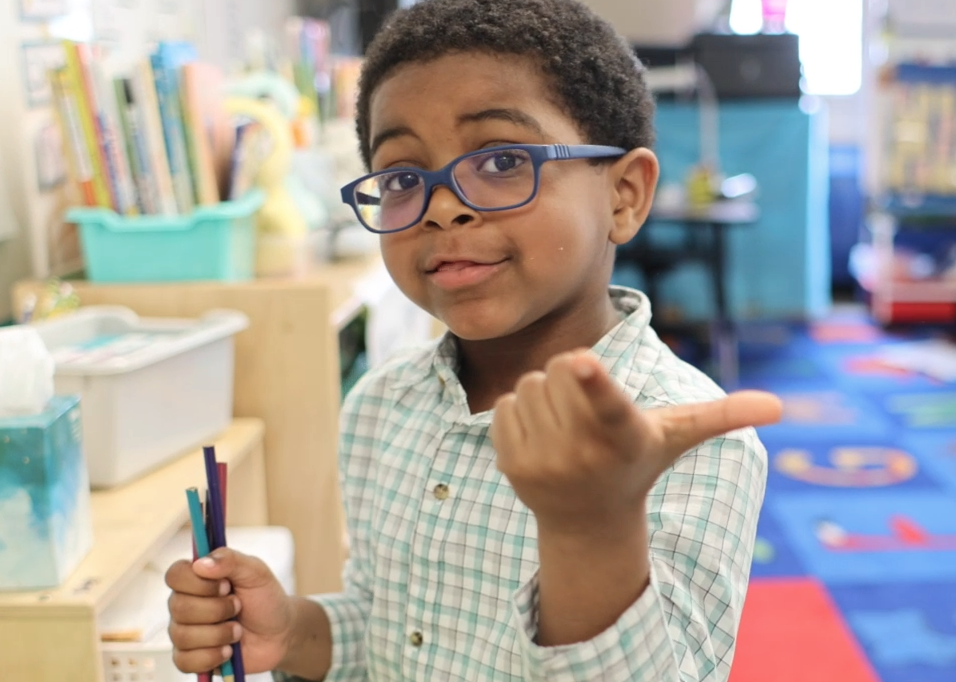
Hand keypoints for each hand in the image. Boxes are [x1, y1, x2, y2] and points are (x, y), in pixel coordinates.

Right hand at [166, 548, 293, 674]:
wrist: (279, 634)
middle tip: (238, 607)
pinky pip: (184, 661)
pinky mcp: (189, 658)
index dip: (197, 582)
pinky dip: (212, 656)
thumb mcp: (256, 572)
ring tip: (238, 631)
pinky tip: (228, 650)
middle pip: (179, 607)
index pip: (175, 575)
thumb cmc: (264, 598)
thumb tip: (200, 564)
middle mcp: (184, 603)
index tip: (225, 586)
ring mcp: (184, 632)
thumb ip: (231, 560)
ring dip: (219, 634)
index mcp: (197, 578)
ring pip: (182, 636)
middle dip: (217, 610)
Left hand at [491, 350, 781, 536]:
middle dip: (571, 377)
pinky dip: (520, 412)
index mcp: (624, 436)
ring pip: (530, 385)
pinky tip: (542, 438)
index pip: (607, 403)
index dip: (594, 381)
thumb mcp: (675, 437)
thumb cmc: (636, 461)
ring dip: (546, 396)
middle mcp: (583, 454)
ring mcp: (543, 463)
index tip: (581, 363)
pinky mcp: (510, 465)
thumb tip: (780, 407)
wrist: (587, 520)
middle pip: (559, 369)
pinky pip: (504, 406)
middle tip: (587, 411)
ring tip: (567, 426)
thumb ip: (722, 415)